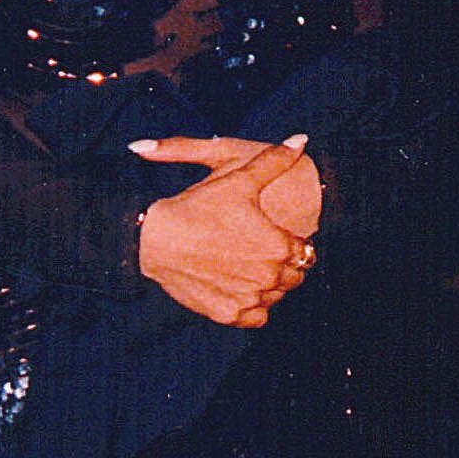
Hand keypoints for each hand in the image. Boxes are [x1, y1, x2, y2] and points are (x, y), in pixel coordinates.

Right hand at [131, 136, 319, 326]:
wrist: (155, 238)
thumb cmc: (198, 206)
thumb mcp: (239, 178)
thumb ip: (275, 160)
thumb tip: (302, 139)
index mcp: (279, 245)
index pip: (304, 252)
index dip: (289, 242)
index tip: (271, 236)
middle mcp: (269, 276)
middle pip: (293, 277)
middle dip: (282, 265)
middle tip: (258, 252)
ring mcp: (249, 298)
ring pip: (275, 297)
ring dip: (268, 286)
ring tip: (246, 267)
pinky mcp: (229, 314)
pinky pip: (256, 318)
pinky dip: (251, 307)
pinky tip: (238, 288)